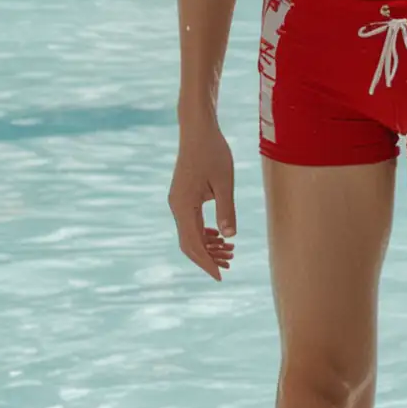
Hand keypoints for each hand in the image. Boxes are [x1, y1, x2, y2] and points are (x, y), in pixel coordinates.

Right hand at [168, 119, 236, 279]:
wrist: (198, 130)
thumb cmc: (213, 152)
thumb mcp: (225, 182)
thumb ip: (226, 210)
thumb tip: (229, 237)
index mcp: (183, 206)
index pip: (194, 244)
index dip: (207, 263)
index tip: (220, 277)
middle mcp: (176, 207)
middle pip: (189, 243)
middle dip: (208, 257)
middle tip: (230, 265)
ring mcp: (177, 202)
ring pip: (190, 233)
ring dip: (208, 245)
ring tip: (230, 252)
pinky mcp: (183, 196)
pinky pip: (191, 222)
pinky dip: (204, 232)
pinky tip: (220, 236)